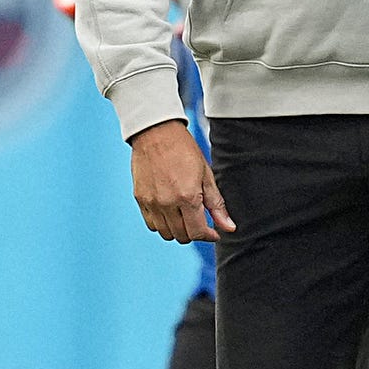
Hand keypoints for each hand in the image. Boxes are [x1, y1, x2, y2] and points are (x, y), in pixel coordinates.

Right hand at [129, 119, 235, 244]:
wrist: (156, 132)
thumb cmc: (184, 150)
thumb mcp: (206, 175)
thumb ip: (217, 205)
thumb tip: (228, 227)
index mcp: (187, 197)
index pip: (198, 232)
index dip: (209, 236)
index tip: (214, 233)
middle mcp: (167, 203)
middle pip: (182, 236)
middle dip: (194, 233)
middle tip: (200, 221)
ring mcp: (151, 203)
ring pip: (166, 233)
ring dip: (178, 230)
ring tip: (185, 216)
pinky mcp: (140, 199)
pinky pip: (151, 224)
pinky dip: (162, 224)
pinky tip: (170, 212)